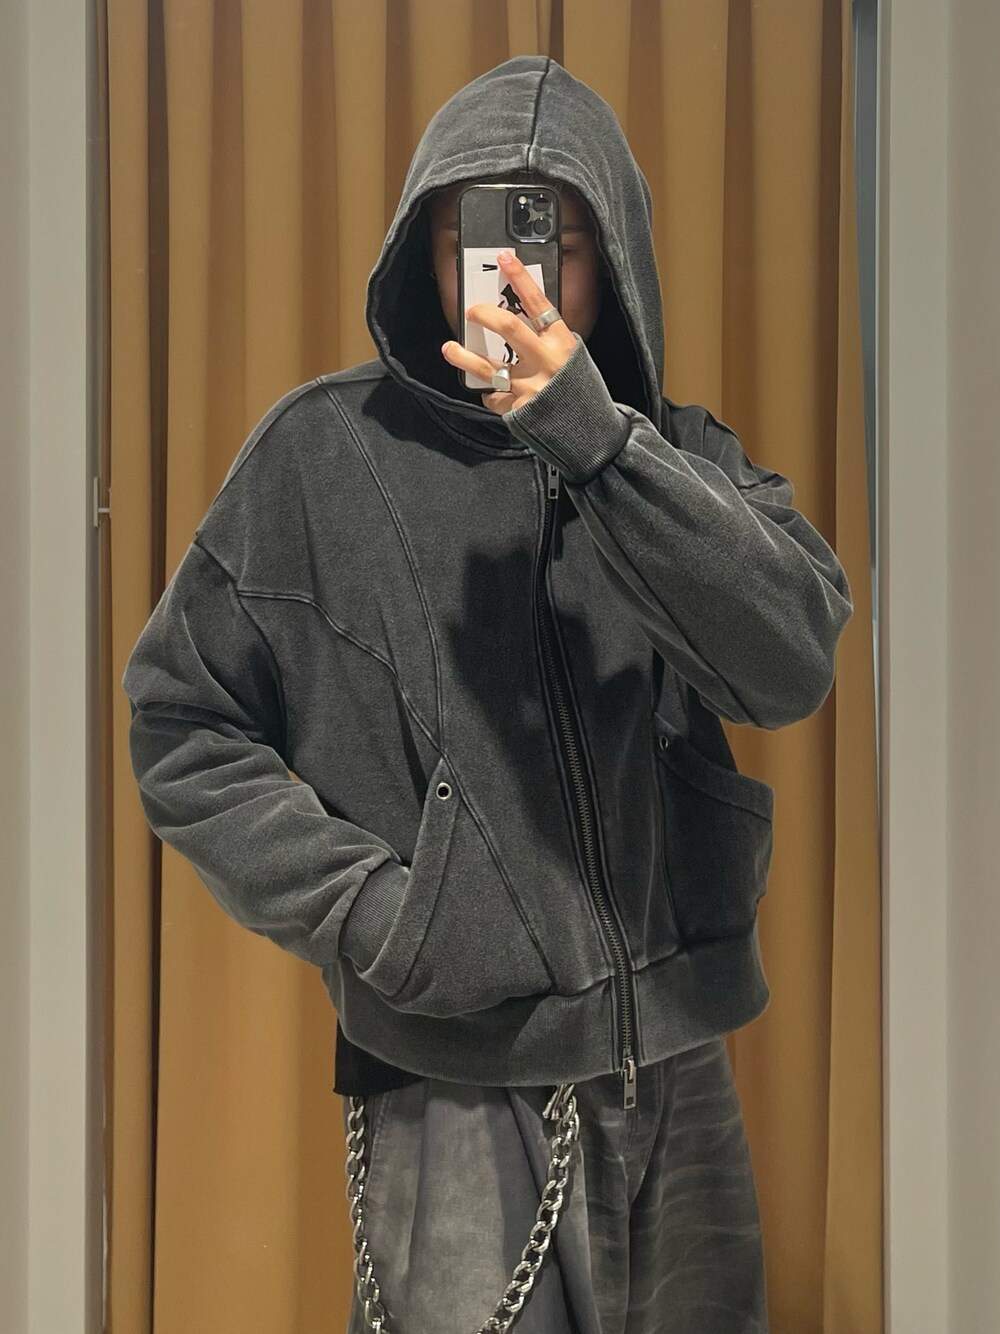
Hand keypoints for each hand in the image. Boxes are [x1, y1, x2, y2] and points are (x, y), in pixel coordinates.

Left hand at [441, 250, 577, 413]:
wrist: (588, 431)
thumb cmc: (579, 390)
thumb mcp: (572, 358)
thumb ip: (547, 342)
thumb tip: (521, 322)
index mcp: (561, 342)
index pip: (538, 302)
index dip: (520, 278)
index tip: (504, 258)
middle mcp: (546, 361)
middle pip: (508, 327)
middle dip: (484, 314)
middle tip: (471, 311)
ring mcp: (530, 386)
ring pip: (488, 367)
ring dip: (463, 357)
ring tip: (449, 349)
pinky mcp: (519, 409)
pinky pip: (494, 397)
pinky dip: (490, 394)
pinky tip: (492, 393)